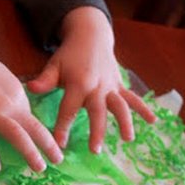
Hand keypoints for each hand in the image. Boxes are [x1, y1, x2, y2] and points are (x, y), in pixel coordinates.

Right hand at [0, 13, 61, 171]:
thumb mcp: (2, 77)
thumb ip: (10, 95)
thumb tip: (16, 109)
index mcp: (17, 94)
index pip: (29, 118)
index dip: (37, 134)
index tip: (43, 145)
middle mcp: (9, 103)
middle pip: (34, 128)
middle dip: (49, 146)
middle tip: (58, 160)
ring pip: (17, 135)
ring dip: (31, 153)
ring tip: (40, 168)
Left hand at [27, 7, 155, 152]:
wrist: (91, 34)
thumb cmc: (69, 54)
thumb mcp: (55, 64)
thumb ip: (45, 79)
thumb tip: (31, 89)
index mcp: (78, 83)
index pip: (69, 109)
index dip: (63, 126)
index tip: (59, 144)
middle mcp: (97, 86)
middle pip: (97, 112)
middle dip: (97, 131)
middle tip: (95, 150)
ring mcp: (110, 86)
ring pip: (120, 106)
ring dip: (125, 122)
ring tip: (128, 138)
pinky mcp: (119, 86)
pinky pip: (133, 98)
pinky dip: (144, 108)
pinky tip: (153, 121)